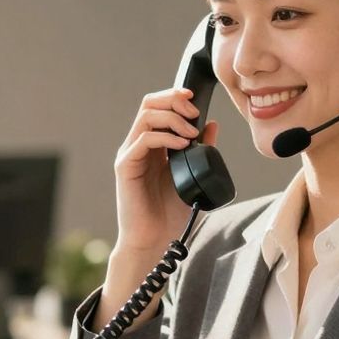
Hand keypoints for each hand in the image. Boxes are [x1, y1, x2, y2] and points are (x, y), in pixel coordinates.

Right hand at [114, 88, 218, 253]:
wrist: (158, 242)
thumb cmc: (172, 214)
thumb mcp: (194, 175)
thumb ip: (201, 150)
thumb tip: (212, 124)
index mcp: (154, 145)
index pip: (158, 107)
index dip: (175, 97)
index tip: (196, 99)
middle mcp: (139, 145)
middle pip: (149, 104)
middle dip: (174, 101)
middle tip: (194, 112)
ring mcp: (131, 155)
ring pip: (146, 116)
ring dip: (172, 118)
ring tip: (191, 132)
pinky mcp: (126, 167)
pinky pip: (143, 140)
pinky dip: (164, 136)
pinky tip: (182, 145)